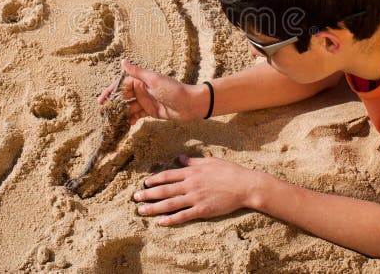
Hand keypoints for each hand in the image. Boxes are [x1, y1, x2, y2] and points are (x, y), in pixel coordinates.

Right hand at [97, 59, 207, 123]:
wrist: (190, 104)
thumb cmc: (173, 89)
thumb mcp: (154, 80)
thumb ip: (137, 72)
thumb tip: (122, 62)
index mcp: (141, 81)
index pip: (121, 85)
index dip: (111, 92)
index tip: (101, 101)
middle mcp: (142, 90)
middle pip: (124, 97)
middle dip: (114, 105)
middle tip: (104, 114)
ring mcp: (146, 101)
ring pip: (130, 107)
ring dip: (122, 113)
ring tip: (114, 121)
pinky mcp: (151, 111)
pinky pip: (138, 115)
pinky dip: (132, 119)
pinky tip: (128, 124)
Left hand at [132, 154, 260, 225]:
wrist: (244, 185)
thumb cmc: (229, 171)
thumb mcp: (209, 161)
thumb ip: (193, 161)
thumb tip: (180, 158)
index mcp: (191, 172)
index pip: (167, 175)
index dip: (154, 180)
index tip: (144, 183)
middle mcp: (190, 184)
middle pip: (164, 190)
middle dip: (148, 194)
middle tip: (135, 198)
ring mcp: (195, 197)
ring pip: (170, 204)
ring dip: (154, 207)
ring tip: (141, 211)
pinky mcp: (202, 210)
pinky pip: (183, 215)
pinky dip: (170, 219)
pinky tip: (160, 222)